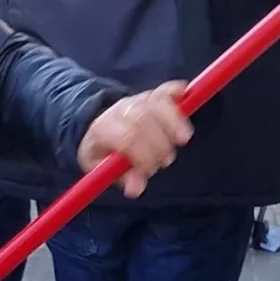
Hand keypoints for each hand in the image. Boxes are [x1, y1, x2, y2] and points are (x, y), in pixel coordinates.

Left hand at [81, 83, 196, 195]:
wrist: (95, 125)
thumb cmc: (102, 152)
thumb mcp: (101, 169)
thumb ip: (120, 178)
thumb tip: (136, 190)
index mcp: (103, 129)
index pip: (127, 137)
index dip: (143, 154)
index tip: (149, 170)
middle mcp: (120, 111)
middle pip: (143, 119)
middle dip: (159, 143)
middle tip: (165, 162)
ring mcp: (136, 101)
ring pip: (157, 103)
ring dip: (174, 121)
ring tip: (182, 140)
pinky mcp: (150, 96)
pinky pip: (164, 90)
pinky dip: (176, 91)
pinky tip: (184, 95)